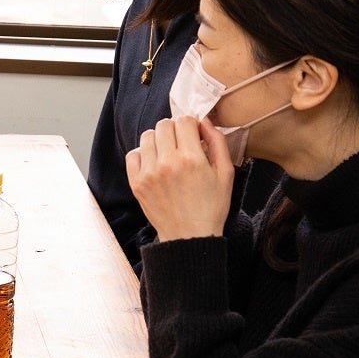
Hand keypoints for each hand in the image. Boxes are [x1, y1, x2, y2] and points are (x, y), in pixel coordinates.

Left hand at [125, 117, 232, 241]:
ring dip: (158, 140)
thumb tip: (204, 121)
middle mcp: (167, 162)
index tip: (195, 136)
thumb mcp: (225, 173)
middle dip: (175, 130)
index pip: (184, 121)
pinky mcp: (136, 183)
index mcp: (191, 158)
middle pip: (164, 125)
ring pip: (147, 136)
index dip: (191, 125)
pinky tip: (155, 163)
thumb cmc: (211, 207)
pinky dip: (143, 154)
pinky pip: (133, 154)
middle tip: (182, 144)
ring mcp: (148, 173)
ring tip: (168, 153)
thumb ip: (217, 142)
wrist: (189, 236)